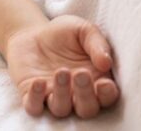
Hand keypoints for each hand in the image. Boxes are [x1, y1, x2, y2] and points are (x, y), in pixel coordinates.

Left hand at [5, 16, 119, 117]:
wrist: (33, 34)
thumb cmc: (65, 34)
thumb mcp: (84, 30)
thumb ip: (97, 44)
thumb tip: (107, 63)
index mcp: (96, 79)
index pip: (107, 96)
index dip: (107, 95)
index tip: (104, 83)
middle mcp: (77, 94)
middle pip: (87, 109)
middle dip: (85, 95)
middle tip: (81, 74)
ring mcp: (55, 97)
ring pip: (62, 109)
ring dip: (62, 95)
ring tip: (61, 72)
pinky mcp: (33, 97)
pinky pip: (35, 107)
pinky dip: (36, 99)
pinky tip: (38, 82)